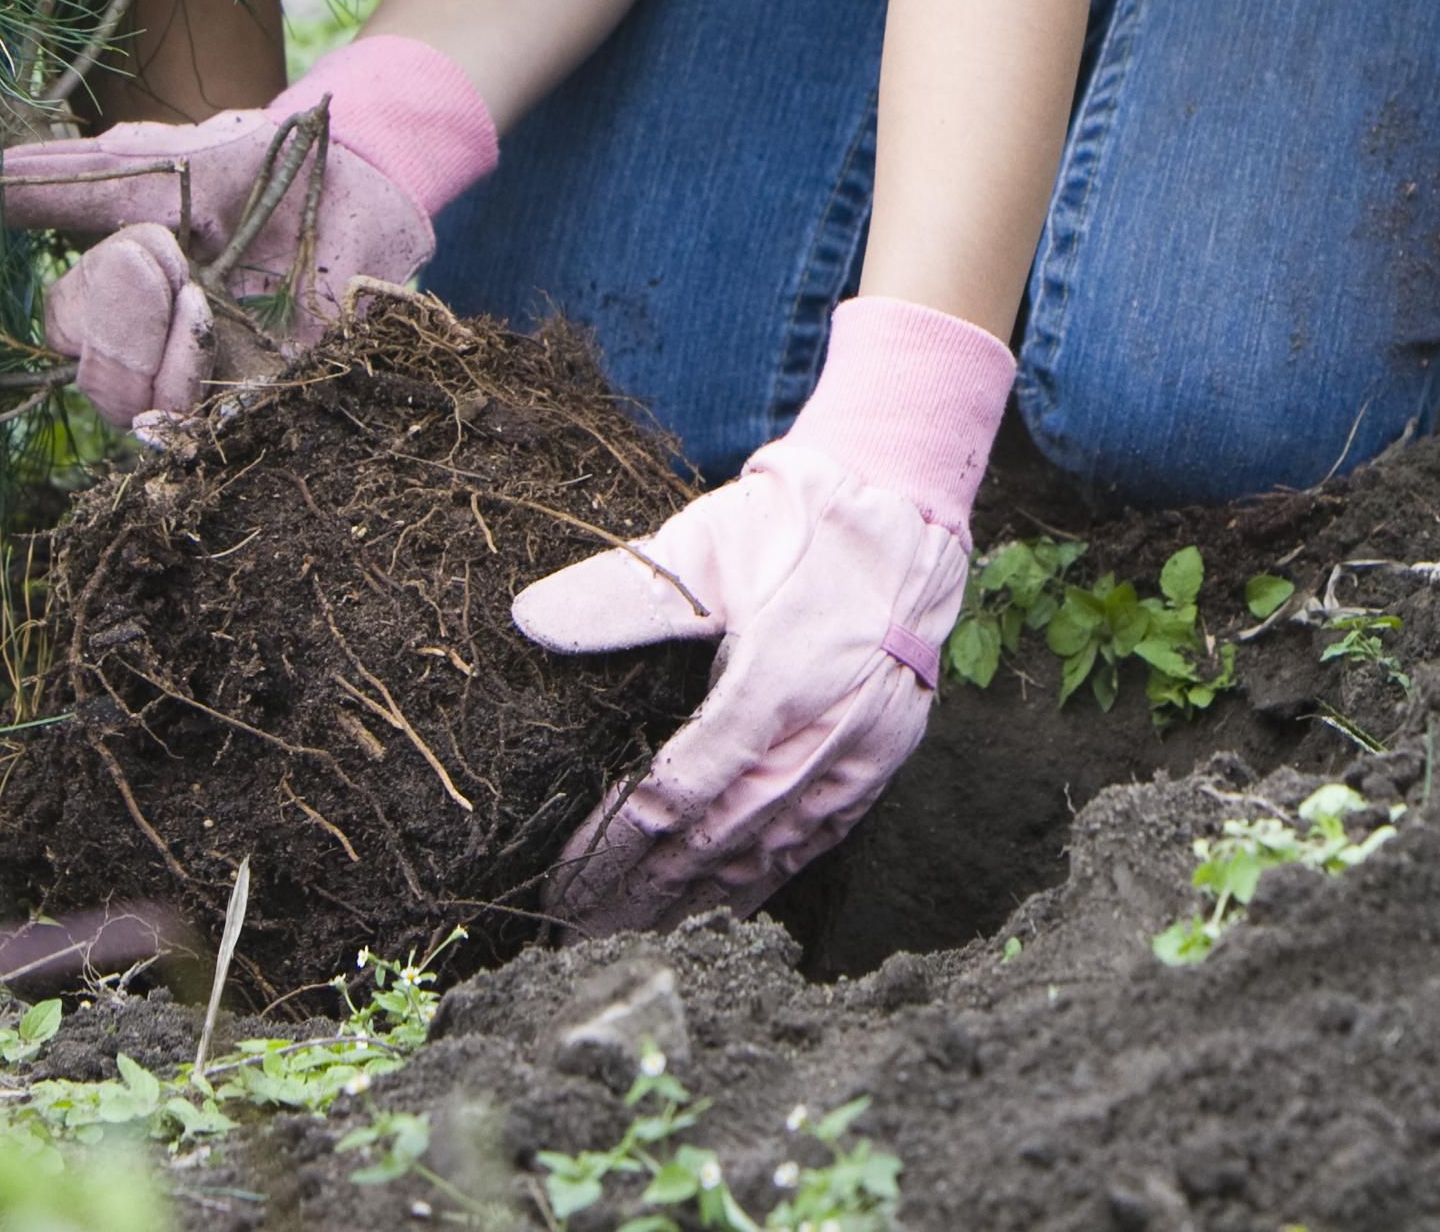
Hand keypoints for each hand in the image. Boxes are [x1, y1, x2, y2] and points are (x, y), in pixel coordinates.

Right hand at [0, 36, 496, 430]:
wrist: (360, 173)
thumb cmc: (254, 168)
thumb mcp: (154, 162)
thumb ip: (66, 182)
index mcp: (126, 300)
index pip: (68, 330)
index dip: (98, 294)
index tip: (152, 241)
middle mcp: (160, 353)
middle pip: (94, 381)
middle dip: (122, 315)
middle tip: (174, 259)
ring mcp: (212, 387)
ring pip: (138, 413)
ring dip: (165, 350)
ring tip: (208, 296)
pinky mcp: (265, 408)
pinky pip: (203, 431)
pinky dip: (206, 382)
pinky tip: (234, 342)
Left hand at [512, 297, 1010, 932]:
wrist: (909, 513)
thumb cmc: (800, 522)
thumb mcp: (707, 545)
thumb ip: (625, 593)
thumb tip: (530, 620)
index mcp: (774, 683)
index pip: (676, 796)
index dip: (614, 848)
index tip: (562, 881)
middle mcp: (822, 735)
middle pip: (715, 843)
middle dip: (640, 892)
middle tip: (577, 926)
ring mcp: (860, 756)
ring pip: (766, 853)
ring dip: (695, 898)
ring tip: (632, 924)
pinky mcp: (883, 760)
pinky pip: (817, 841)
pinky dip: (763, 878)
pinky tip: (720, 901)